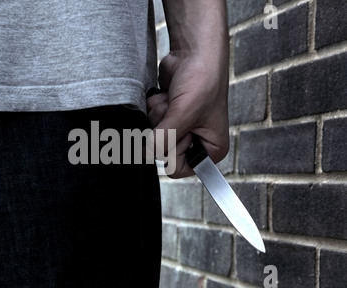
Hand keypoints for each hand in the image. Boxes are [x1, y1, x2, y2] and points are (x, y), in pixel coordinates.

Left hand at [146, 50, 228, 178]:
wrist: (194, 52)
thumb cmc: (202, 79)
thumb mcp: (184, 113)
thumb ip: (164, 138)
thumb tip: (145, 152)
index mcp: (210, 150)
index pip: (178, 168)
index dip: (172, 150)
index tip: (180, 130)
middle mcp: (195, 143)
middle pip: (161, 152)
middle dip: (163, 128)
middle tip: (176, 110)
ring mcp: (179, 130)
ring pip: (152, 136)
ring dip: (158, 115)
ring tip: (173, 100)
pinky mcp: (166, 117)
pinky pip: (148, 122)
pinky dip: (154, 107)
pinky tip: (166, 95)